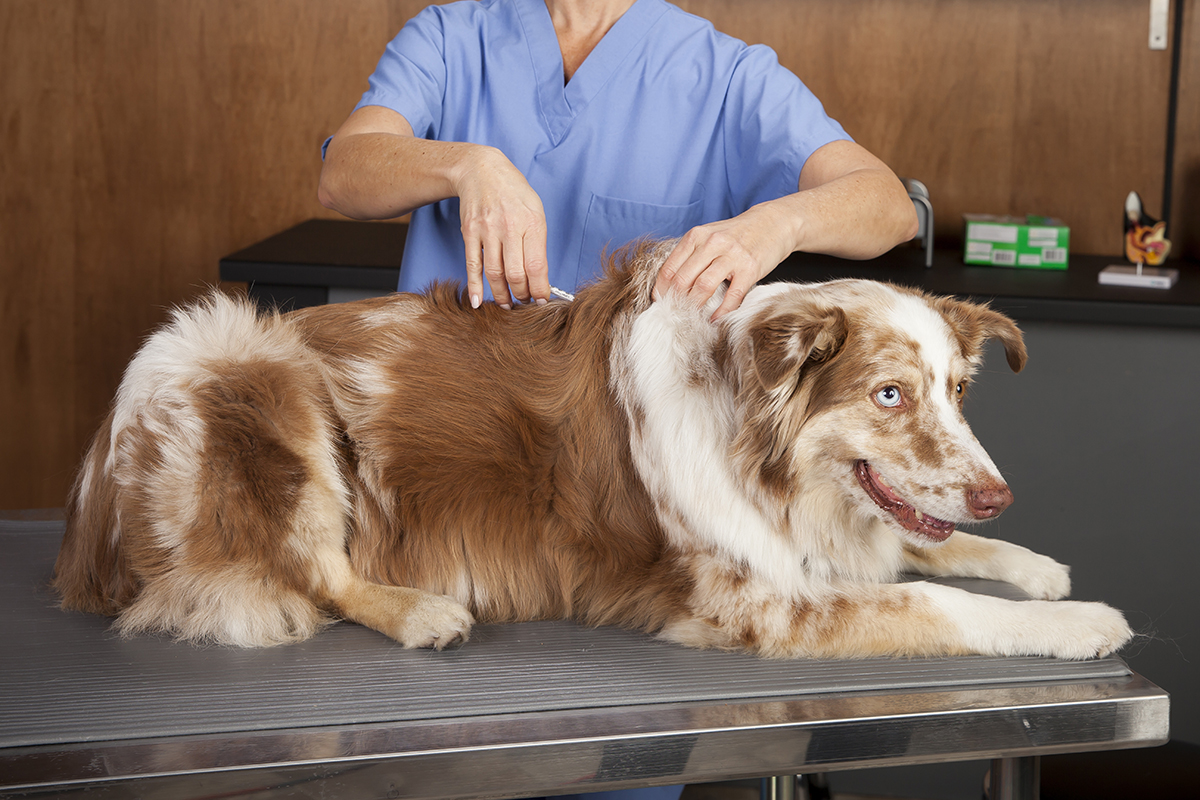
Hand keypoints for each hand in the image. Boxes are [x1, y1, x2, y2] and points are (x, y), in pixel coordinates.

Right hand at [454, 147, 550, 308]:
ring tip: (507, 304)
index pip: (537, 266)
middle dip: (522, 295)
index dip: (540, 289)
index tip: (542, 300)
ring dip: (502, 295)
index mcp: (532, 222)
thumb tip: (540, 277)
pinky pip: (472, 264)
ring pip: (495, 273)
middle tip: (524, 302)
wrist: (481, 170)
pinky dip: (475, 286)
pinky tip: (478, 301)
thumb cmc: (513, 192)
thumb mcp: (535, 211)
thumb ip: (538, 242)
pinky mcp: (470, 232)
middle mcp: (509, 226)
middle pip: (516, 274)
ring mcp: (487, 230)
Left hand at [653, 203, 793, 319]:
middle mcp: (712, 243)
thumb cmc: (737, 234)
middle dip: (675, 302)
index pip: (669, 268)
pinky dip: (722, 312)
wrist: (774, 223)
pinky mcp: (750, 268)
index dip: (661, 290)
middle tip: (674, 315)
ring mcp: (732, 256)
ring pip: (703, 287)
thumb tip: (670, 283)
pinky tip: (716, 320)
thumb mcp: (709, 235)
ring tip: (692, 318)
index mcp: (696, 236)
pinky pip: (732, 296)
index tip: (660, 303)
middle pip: (683, 280)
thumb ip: (691, 254)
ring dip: (695, 307)